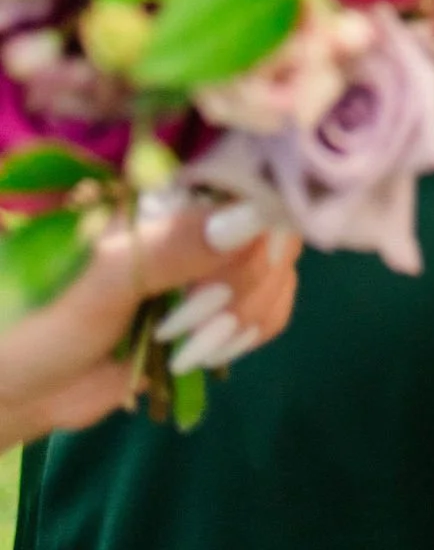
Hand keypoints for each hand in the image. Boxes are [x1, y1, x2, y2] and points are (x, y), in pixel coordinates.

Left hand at [0, 205, 297, 445]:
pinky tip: (208, 354)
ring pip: (278, 269)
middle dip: (241, 285)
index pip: (247, 172)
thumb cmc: (51, 321)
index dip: (263, 211)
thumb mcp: (105, 280)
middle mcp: (199, 213)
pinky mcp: (222, 303)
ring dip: (243, 317)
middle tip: (187, 322)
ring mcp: (214, 259)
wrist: (28, 388)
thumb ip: (175, 245)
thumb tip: (251, 217)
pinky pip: (274, 303)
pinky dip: (252, 331)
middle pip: (272, 225)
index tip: (253, 256)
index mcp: (169, 189)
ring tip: (184, 349)